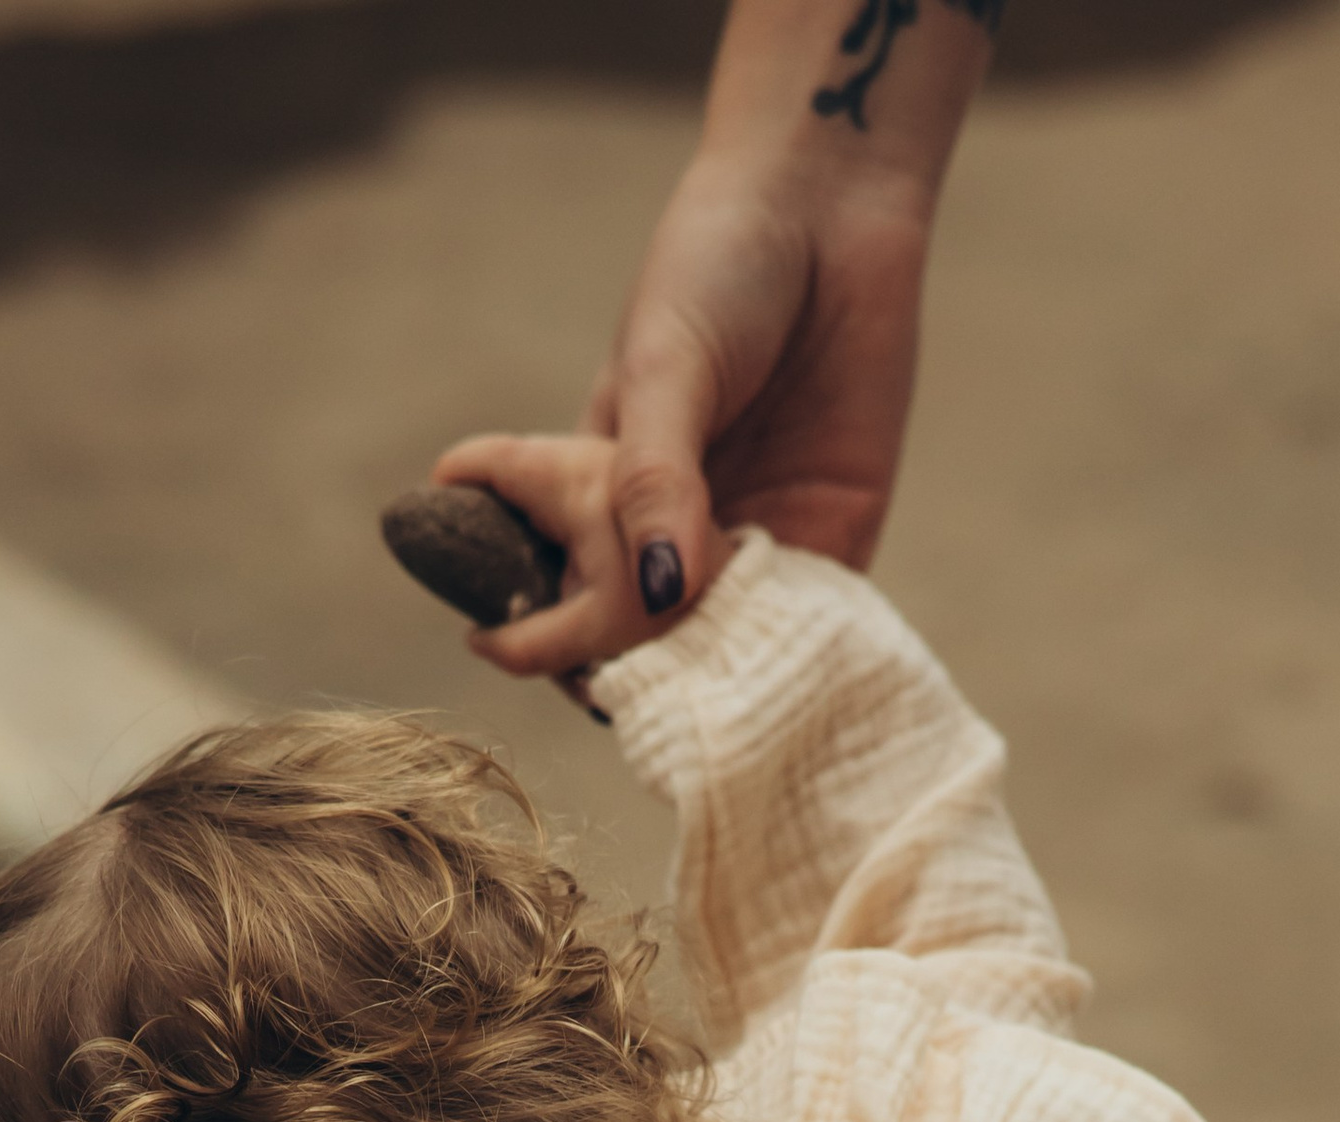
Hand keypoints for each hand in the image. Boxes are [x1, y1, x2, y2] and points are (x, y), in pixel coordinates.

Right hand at [462, 147, 937, 677]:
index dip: (537, 628)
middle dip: (629, 668)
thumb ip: (654, 480)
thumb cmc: (718, 265)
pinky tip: (778, 673)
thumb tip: (657, 594)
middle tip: (626, 681)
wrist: (831, 208)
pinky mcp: (833, 539)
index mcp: (604, 487)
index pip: (558, 584)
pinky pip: (809, 628)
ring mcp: (752, 541)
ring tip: (702, 695)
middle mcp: (675, 529)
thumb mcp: (665, 369)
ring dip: (713, 677)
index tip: (506, 648)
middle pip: (638, 638)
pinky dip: (794, 659)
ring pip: (722, 647)